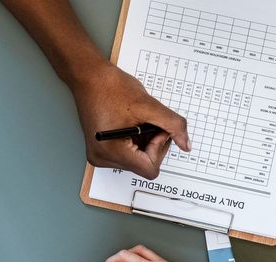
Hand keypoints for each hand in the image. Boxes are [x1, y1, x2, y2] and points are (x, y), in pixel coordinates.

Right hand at [72, 62, 190, 178]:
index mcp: (111, 152)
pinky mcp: (102, 150)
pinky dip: (136, 141)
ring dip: (145, 143)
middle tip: (147, 121)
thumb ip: (173, 125)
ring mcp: (101, 156)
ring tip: (136, 121)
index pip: (150, 169)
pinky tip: (131, 125)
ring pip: (138, 161)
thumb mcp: (149, 105)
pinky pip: (129, 155)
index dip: (158, 148)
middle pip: (144, 166)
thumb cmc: (111, 87)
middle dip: (153, 144)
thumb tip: (186, 144)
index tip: (155, 128)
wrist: (89, 77)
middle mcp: (103, 159)